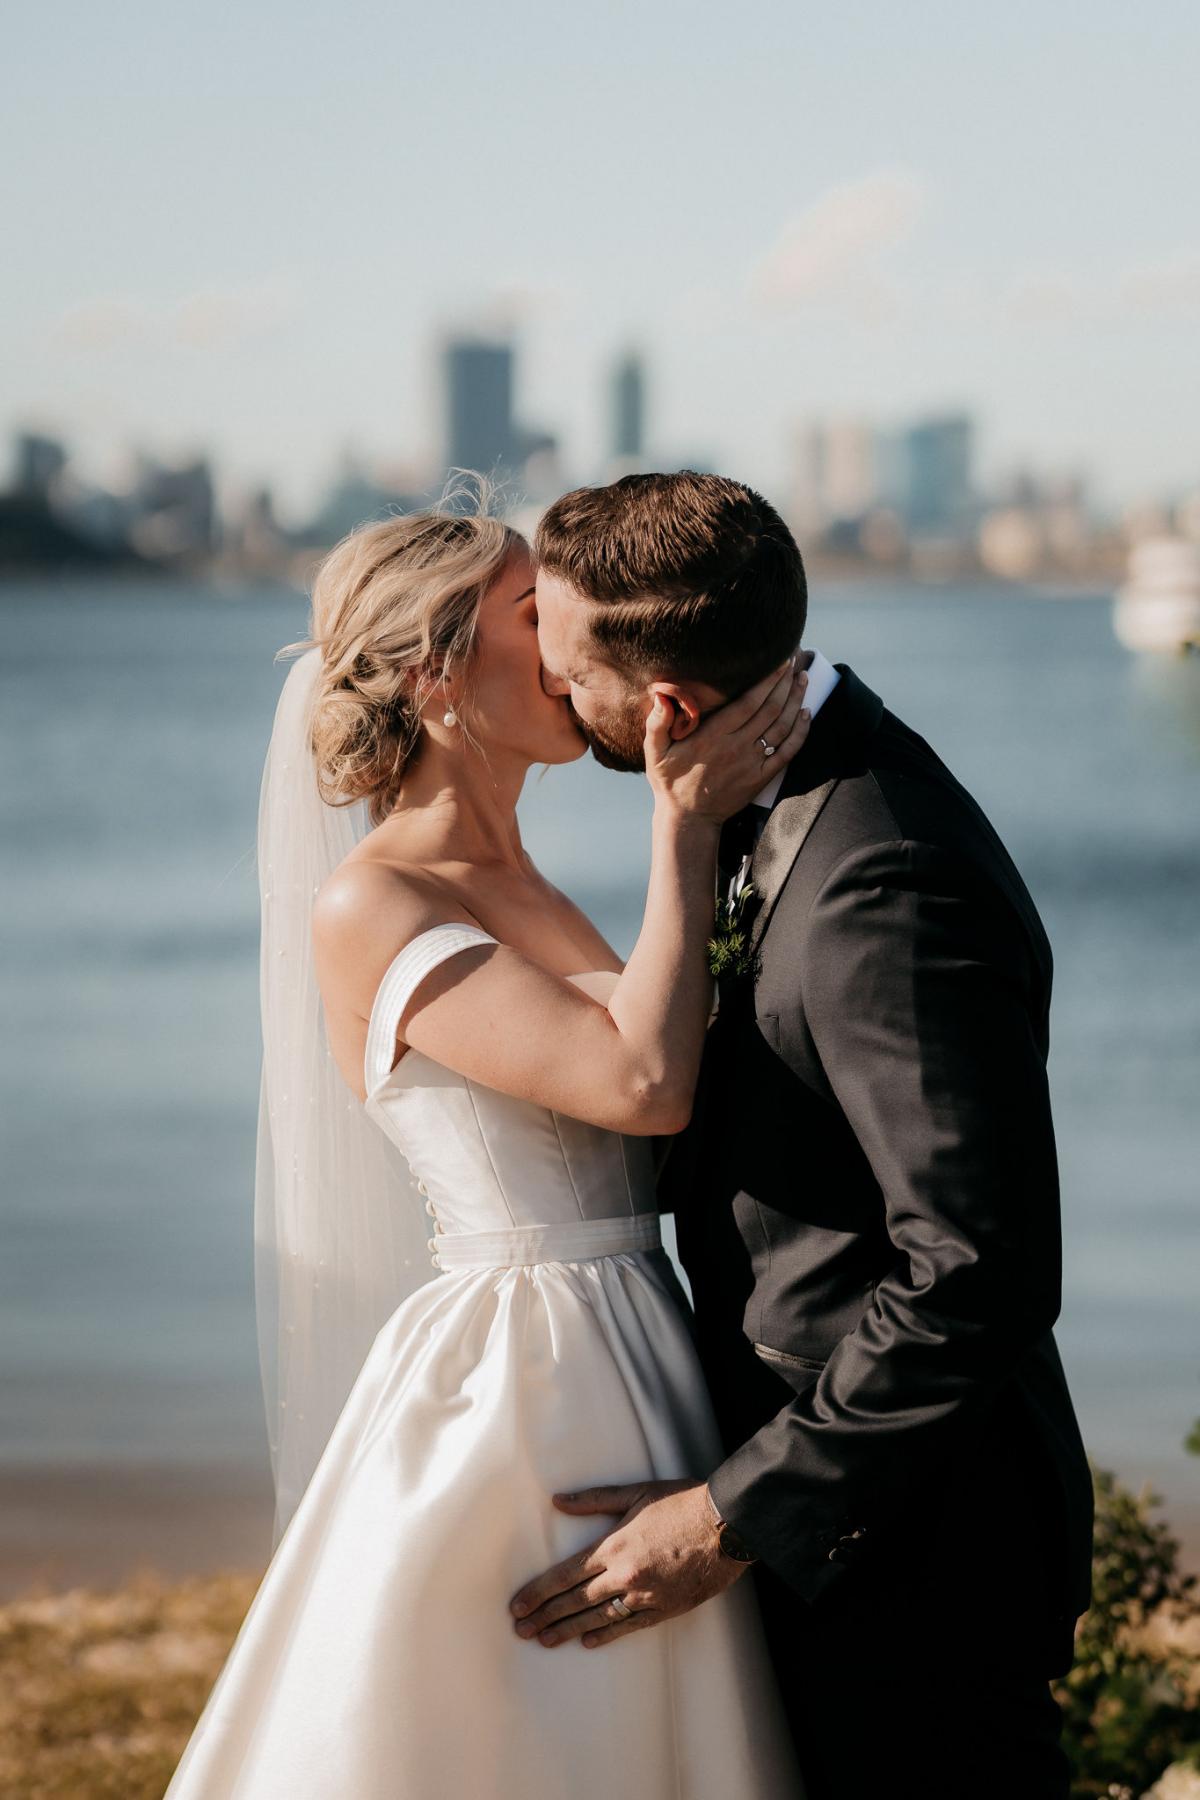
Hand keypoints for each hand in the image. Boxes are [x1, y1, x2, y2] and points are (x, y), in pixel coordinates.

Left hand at [508, 1478, 747, 1650]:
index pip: (565, 1574)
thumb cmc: (682, 1502)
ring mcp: (645, 1596)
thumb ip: (594, 1499)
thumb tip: (558, 1500)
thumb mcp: (636, 1492)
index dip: (538, 1592)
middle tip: (521, 1630)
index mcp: (614, 1546)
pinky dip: (606, 1634)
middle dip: (545, 1616)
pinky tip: (588, 1641)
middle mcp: (624, 1575)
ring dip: (568, 1630)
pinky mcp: (665, 1609)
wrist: (728, 1525)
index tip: (518, 1605)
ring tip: (545, 1640)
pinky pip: (629, 1627)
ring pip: (598, 1618)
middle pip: (575, 1601)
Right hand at [644, 663, 809, 826]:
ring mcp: (752, 763)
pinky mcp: (761, 777)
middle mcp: (736, 747)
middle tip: (793, 660)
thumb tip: (661, 696)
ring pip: (782, 726)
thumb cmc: (670, 781)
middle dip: (784, 682)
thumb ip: (657, 723)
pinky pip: (787, 751)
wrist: (689, 819)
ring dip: (796, 701)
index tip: (776, 661)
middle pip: (769, 709)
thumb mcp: (654, 752)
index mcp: (713, 736)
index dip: (766, 680)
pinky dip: (800, 732)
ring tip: (803, 678)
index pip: (747, 702)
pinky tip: (807, 713)